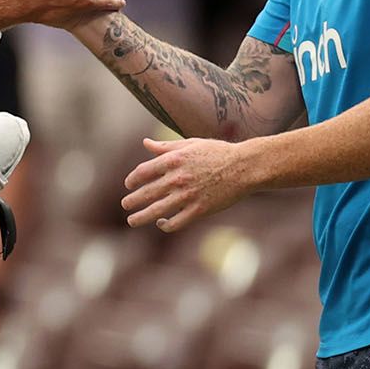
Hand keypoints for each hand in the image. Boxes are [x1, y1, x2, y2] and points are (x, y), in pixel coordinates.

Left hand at [122, 136, 254, 232]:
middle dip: (132, 201)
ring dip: (140, 218)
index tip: (129, 185)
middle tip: (125, 205)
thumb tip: (146, 143)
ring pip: (156, 211)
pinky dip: (165, 225)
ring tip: (132, 220)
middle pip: (146, 193)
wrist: (244, 167)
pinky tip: (161, 223)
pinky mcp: (199, 210)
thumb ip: (166, 147)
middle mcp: (178, 178)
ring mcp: (188, 195)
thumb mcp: (190, 144)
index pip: (143, 172)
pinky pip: (176, 223)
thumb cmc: (217, 152)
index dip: (132, 180)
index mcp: (174, 159)